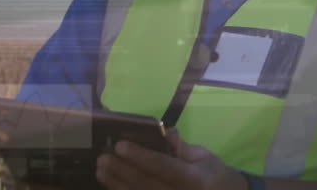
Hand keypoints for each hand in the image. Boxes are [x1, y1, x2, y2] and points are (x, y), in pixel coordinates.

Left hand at [95, 128, 245, 189]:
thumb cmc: (215, 176)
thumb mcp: (205, 157)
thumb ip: (183, 147)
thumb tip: (165, 132)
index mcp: (195, 179)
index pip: (163, 167)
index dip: (141, 157)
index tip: (120, 145)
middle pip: (146, 184)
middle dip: (122, 170)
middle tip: (104, 157)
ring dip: (117, 184)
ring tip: (101, 170)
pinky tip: (110, 184)